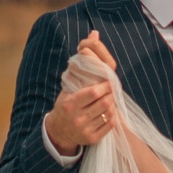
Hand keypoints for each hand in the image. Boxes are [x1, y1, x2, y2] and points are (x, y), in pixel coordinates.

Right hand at [46, 34, 120, 150]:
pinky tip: (108, 110)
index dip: (105, 86)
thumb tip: (94, 33)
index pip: (93, 92)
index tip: (108, 81)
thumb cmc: (66, 103)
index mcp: (69, 104)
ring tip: (110, 98)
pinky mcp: (93, 139)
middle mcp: (77, 118)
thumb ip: (82, 60)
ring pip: (109, 112)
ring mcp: (85, 130)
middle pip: (104, 102)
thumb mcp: (68, 84)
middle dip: (111, 93)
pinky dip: (112, 115)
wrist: (59, 131)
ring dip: (113, 103)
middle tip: (112, 88)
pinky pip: (110, 124)